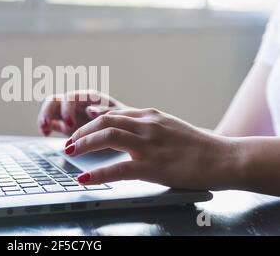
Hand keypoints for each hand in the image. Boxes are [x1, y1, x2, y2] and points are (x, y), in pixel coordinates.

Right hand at [37, 90, 127, 135]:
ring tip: (44, 129)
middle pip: (57, 100)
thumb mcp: (120, 117)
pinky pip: (51, 120)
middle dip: (50, 111)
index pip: (72, 97)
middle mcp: (77, 103)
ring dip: (45, 116)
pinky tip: (46, 133)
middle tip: (48, 125)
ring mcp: (69, 112)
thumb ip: (105, 112)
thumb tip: (90, 110)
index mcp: (90, 98)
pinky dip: (46, 125)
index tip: (70, 124)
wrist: (127, 133)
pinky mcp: (64, 123)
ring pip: (50, 107)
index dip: (68, 109)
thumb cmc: (125, 122)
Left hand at [66, 108, 238, 190]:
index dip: (91, 120)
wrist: (222, 157)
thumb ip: (147, 125)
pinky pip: (118, 168)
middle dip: (82, 131)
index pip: (113, 113)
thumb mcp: (169, 126)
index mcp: (149, 116)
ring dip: (84, 144)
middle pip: (104, 120)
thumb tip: (126, 126)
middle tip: (69, 142)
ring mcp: (148, 144)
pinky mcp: (152, 166)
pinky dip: (98, 173)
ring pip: (107, 136)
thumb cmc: (197, 145)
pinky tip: (85, 178)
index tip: (79, 127)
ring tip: (69, 152)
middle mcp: (146, 125)